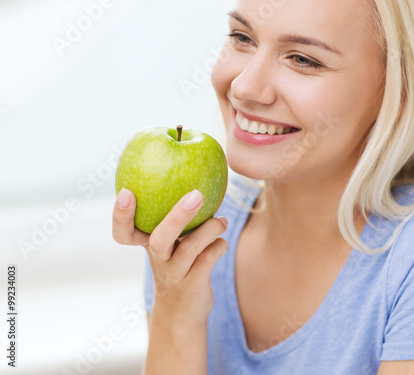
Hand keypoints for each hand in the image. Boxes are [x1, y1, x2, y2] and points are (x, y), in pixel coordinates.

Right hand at [112, 188, 227, 326]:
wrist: (181, 313)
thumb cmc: (176, 264)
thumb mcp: (168, 243)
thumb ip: (174, 216)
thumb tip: (193, 172)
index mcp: (146, 245)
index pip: (123, 233)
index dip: (120, 215)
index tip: (126, 191)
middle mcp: (158, 260)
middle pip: (159, 239)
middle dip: (177, 216)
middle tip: (195, 195)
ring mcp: (174, 275)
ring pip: (188, 250)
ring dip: (208, 230)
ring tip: (221, 220)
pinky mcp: (193, 286)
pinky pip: (207, 262)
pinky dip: (217, 247)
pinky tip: (222, 241)